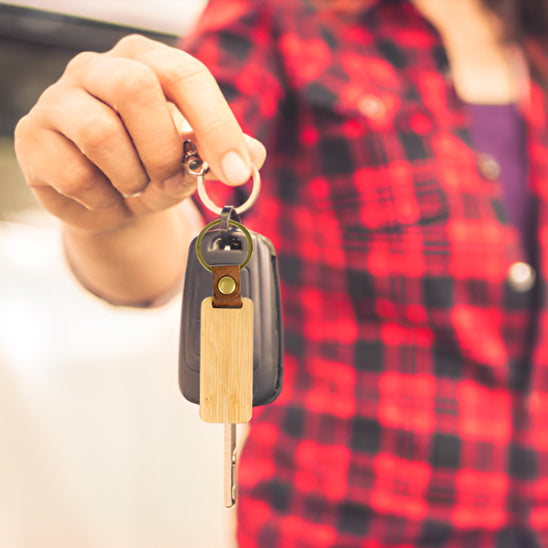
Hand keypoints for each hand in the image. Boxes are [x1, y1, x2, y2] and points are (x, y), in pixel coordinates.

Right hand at [14, 34, 265, 233]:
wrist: (107, 198)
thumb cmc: (151, 167)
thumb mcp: (191, 159)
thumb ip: (220, 151)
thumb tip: (254, 155)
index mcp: (145, 61)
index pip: (185, 75)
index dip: (215, 126)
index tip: (237, 172)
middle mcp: (97, 68)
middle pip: (136, 90)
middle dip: (164, 152)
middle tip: (169, 181)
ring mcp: (59, 99)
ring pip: (102, 134)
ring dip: (133, 179)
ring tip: (136, 189)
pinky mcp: (34, 138)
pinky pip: (76, 175)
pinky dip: (104, 200)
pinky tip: (107, 197)